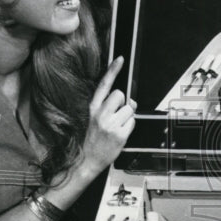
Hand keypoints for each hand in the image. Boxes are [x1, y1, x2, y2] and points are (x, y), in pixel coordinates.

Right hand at [80, 57, 135, 174]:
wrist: (87, 160)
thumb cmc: (92, 139)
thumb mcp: (95, 118)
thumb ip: (109, 106)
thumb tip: (128, 100)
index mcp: (93, 108)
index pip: (104, 84)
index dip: (113, 70)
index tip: (121, 59)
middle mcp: (101, 114)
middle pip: (121, 95)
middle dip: (123, 103)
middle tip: (117, 115)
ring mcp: (110, 125)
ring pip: (129, 109)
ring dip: (127, 117)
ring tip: (117, 126)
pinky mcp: (120, 135)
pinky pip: (132, 122)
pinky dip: (129, 127)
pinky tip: (120, 134)